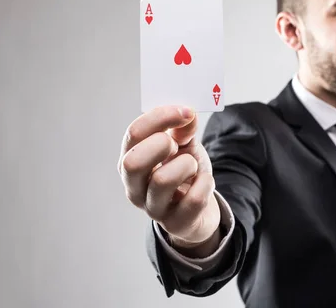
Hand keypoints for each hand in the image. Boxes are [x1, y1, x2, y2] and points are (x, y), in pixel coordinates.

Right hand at [117, 106, 220, 247]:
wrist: (200, 207)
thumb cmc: (184, 172)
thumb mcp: (184, 145)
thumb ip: (183, 129)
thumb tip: (187, 115)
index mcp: (130, 160)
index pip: (134, 133)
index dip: (160, 117)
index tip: (185, 112)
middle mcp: (134, 186)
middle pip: (133, 162)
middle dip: (161, 145)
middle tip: (178, 145)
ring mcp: (152, 208)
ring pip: (162, 180)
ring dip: (187, 165)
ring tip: (192, 166)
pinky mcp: (175, 223)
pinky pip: (193, 199)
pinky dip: (205, 183)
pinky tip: (204, 182)